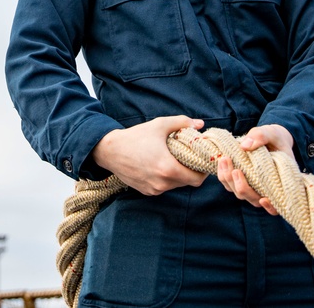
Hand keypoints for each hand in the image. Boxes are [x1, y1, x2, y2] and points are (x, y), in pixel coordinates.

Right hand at [90, 116, 207, 195]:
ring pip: (175, 186)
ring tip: (174, 161)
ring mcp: (154, 189)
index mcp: (168, 169)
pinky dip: (165, 179)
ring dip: (178, 175)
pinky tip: (159, 166)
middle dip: (191, 172)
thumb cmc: (135, 137)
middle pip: (187, 183)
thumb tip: (200, 124)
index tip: (202, 162)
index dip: (203, 172)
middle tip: (190, 159)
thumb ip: (182, 122)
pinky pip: (163, 187)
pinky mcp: (146, 191)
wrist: (110, 150)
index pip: (197, 179)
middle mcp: (162, 183)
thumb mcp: (159, 125)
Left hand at [216, 124, 293, 215]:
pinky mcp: (242, 180)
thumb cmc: (275, 138)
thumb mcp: (271, 133)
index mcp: (281, 182)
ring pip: (240, 193)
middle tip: (235, 169)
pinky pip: (231, 185)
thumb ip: (261, 136)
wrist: (270, 138)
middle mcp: (266, 188)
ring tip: (225, 159)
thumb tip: (244, 145)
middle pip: (253, 199)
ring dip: (230, 180)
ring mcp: (253, 186)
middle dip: (242, 187)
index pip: (278, 205)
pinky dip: (224, 177)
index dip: (271, 207)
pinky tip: (222, 163)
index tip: (263, 199)